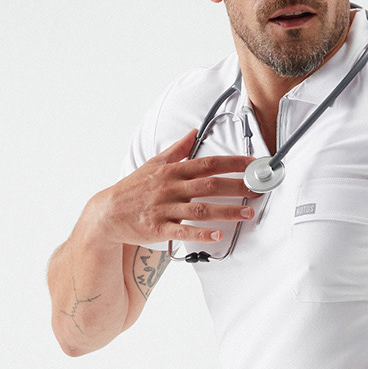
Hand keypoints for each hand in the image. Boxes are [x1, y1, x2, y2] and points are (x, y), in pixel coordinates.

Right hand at [94, 129, 253, 248]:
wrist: (108, 212)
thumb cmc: (133, 188)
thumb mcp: (153, 163)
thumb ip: (176, 150)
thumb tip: (192, 133)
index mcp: (173, 171)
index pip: (208, 163)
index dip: (233, 163)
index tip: (253, 164)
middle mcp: (171, 187)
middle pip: (210, 184)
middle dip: (237, 186)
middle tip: (259, 189)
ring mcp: (165, 208)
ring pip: (200, 209)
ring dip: (226, 211)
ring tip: (247, 213)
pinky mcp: (159, 228)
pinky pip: (183, 232)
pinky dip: (200, 234)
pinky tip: (217, 235)